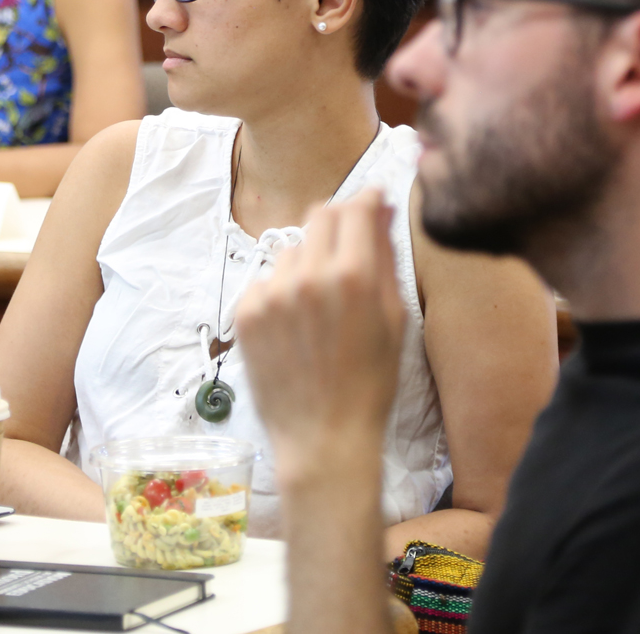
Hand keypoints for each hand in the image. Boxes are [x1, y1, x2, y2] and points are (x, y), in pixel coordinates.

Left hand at [235, 188, 406, 477]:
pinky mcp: (245, 312)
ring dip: (308, 263)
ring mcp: (271, 294)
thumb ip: (385, 255)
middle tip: (348, 251)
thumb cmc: (370, 384)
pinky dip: (282, 292)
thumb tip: (382, 207)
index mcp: (352, 276)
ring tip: (321, 308)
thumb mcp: (393, 318)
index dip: (366, 200)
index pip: (353, 207)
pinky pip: (267, 280)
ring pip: (292, 250)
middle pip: (319, 217)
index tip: (373, 203)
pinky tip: (296, 327)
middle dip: (337, 224)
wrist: (323, 439)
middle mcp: (307, 276)